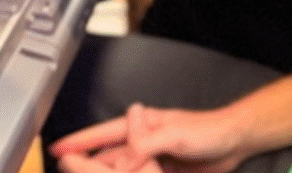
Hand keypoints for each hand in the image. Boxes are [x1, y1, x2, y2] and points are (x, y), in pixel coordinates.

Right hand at [53, 104, 246, 172]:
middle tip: (63, 169)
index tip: (58, 147)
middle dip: (85, 162)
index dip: (80, 141)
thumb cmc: (207, 130)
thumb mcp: (175, 134)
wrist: (233, 142)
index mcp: (141, 124)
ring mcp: (152, 157)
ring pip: (119, 169)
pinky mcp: (162, 172)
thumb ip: (147, 144)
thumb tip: (124, 158)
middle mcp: (142, 139)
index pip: (104, 133)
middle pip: (107, 154)